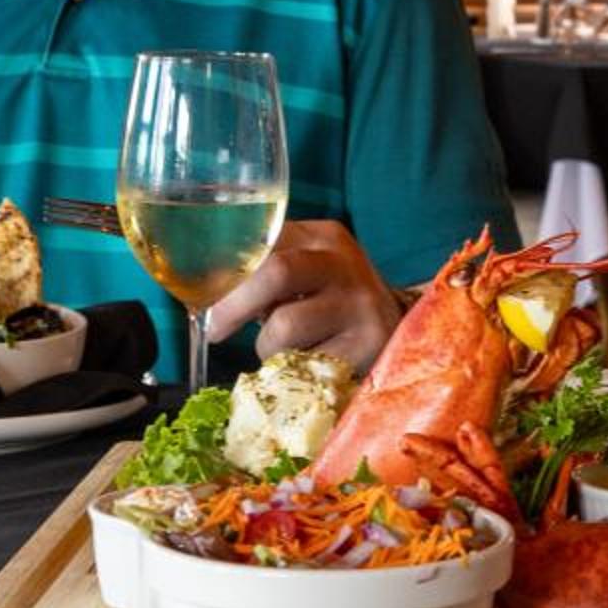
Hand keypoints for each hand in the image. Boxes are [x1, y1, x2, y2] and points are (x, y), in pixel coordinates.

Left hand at [202, 220, 402, 369]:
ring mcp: (359, 303)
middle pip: (275, 272)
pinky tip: (310, 363)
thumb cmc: (333, 303)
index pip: (262, 241)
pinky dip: (296, 370)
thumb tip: (204, 292)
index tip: (206, 298)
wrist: (403, 329)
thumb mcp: (307, 273)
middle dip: (233, 306)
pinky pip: (307, 362)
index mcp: (322, 238)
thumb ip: (265, 271)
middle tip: (215, 331)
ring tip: (282, 349)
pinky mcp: (368, 342)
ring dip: (267, 347)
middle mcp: (344, 263)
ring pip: (284, 326)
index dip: (226, 272)